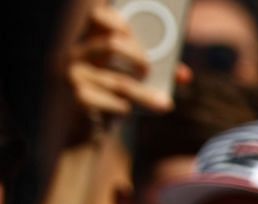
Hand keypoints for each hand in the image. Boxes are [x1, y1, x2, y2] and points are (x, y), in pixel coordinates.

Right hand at [61, 3, 174, 145]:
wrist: (86, 133)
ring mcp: (72, 75)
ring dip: (146, 94)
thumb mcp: (131, 80)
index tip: (135, 32)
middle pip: (113, 44)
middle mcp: (75, 53)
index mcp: (88, 41)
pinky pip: (115, 103)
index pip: (99, 17)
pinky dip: (126, 109)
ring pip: (119, 81)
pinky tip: (127, 111)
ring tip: (165, 104)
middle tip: (148, 71)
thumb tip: (184, 75)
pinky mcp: (78, 99)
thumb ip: (156, 71)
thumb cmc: (112, 98)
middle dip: (139, 58)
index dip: (119, 20)